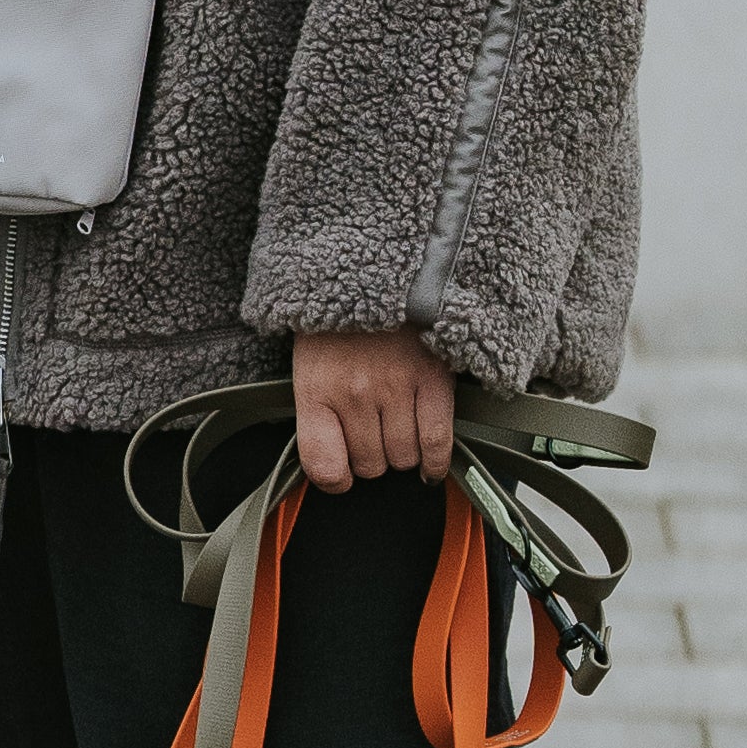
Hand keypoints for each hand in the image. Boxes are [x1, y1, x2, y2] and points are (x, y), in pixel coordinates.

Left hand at [291, 327, 455, 492]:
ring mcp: (395, 387)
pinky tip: (430, 462)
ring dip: (404, 453)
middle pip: (369, 465)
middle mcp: (354, 393)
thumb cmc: (337, 321)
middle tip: (375, 435)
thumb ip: (319, 411)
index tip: (343, 474)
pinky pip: (436, 441)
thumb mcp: (309, 364)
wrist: (370, 269)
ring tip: (400, 431)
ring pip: (403, 458)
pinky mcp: (432, 378)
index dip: (335, 478)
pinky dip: (435, 460)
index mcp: (316, 390)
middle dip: (373, 458)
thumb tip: (336, 464)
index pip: (323, 465)